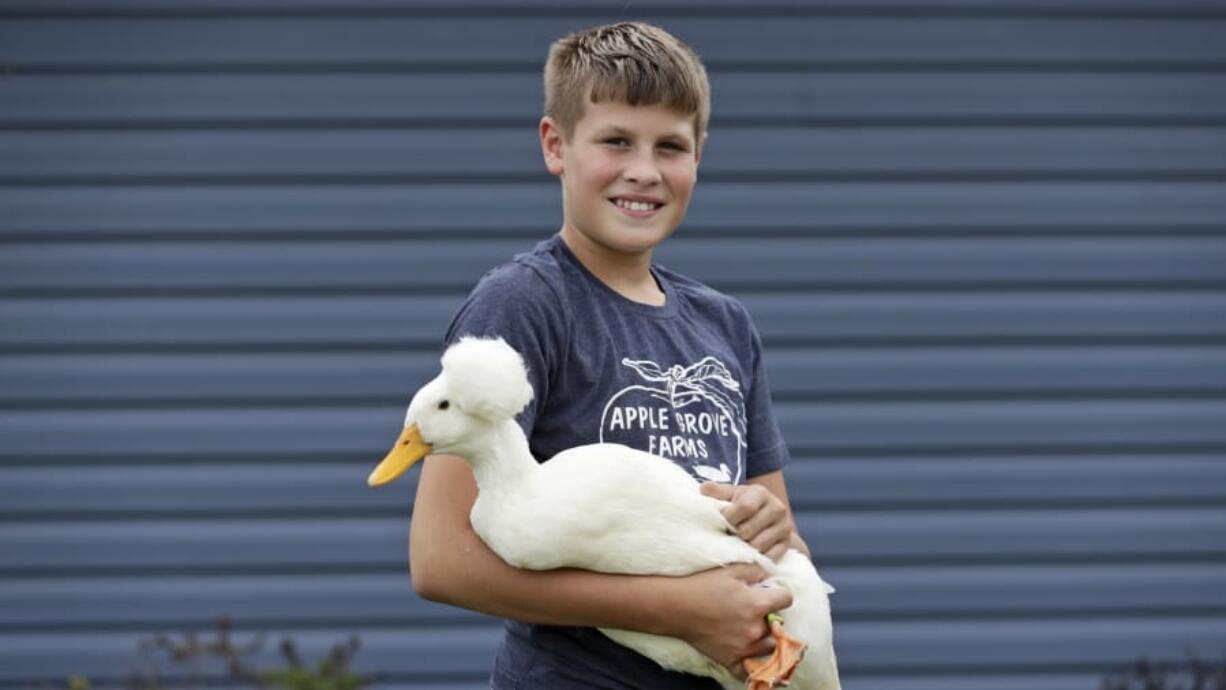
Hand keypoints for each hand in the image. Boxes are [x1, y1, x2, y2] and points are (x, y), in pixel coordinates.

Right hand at [663, 564, 793, 674]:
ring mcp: (743, 647)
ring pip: (770, 646)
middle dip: (772, 616)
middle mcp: (754, 628)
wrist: (675, 607)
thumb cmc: (702, 585)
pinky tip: (749, 652)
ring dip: (766, 637)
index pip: (787, 599)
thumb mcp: (731, 569)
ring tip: (753, 628)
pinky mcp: (730, 659)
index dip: (780, 594)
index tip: (771, 593)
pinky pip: (751, 668)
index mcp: (757, 604)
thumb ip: (757, 569)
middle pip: (780, 625)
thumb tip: (771, 574)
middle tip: (757, 610)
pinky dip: (753, 662)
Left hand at [701, 482, 793, 561]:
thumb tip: (704, 488)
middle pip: (748, 530)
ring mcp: (784, 527)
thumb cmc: (740, 504)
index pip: (744, 507)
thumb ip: (716, 492)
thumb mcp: (728, 495)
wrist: (764, 517)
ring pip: (758, 545)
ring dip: (743, 548)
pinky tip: (747, 554)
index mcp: (760, 492)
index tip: (722, 521)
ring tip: (736, 543)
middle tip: (728, 535)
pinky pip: (769, 557)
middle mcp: (777, 508)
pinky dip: (756, 559)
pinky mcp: (787, 544)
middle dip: (734, 535)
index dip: (729, 518)